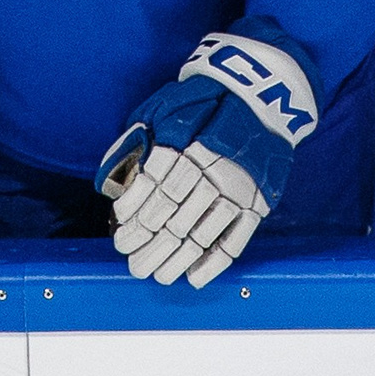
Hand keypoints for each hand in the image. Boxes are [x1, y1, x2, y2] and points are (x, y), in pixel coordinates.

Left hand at [95, 23, 318, 287]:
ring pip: (201, 233)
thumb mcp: (164, 106)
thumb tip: (111, 178)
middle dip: (147, 241)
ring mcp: (238, 188)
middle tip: (129, 258)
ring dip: (174, 258)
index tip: (119, 227)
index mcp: (189, 142)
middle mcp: (213, 168)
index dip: (135, 209)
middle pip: (174, 214)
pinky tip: (192, 277)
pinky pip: (235, 241)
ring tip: (153, 273)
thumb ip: (138, 140)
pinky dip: (213, 264)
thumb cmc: (204, 102)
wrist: (263, 98)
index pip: (156, 184)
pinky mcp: (258, 202)